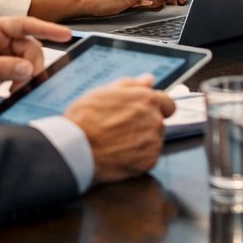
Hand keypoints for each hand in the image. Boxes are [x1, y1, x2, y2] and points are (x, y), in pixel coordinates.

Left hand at [0, 15, 71, 105]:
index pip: (25, 25)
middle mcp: (2, 39)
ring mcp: (4, 54)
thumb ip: (0, 67)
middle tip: (26, 82)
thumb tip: (26, 69)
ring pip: (30, 61)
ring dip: (28, 77)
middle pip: (31, 47)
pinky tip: (15, 91)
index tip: (66, 35)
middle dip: (33, 65)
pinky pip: (23, 73)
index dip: (47, 29)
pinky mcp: (5, 68)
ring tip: (16, 90)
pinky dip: (23, 83)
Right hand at [64, 76, 178, 183]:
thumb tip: (149, 80)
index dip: (157, 109)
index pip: (168, 104)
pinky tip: (119, 155)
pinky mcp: (148, 162)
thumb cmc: (85, 118)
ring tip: (117, 143)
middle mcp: (155, 120)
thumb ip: (132, 85)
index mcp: (147, 100)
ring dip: (141, 143)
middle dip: (145, 125)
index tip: (144, 114)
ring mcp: (153, 142)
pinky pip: (148, 159)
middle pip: (158, 123)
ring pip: (154, 142)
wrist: (74, 148)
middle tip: (121, 130)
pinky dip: (137, 159)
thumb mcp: (105, 92)